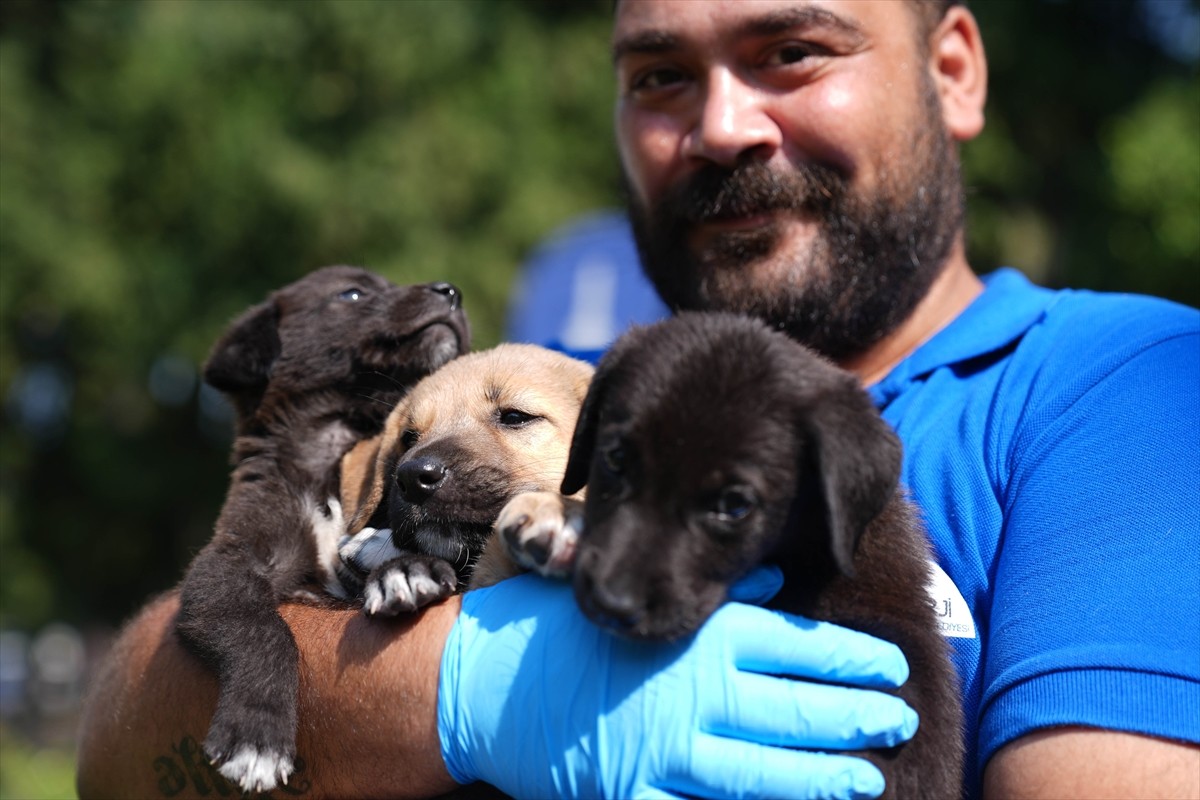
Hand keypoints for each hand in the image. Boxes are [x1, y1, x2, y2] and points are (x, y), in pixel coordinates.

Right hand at [438, 571, 916, 799]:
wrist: (491, 685)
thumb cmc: (566, 630)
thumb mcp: (639, 591)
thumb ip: (712, 593)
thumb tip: (773, 576)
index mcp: (696, 640)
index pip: (794, 647)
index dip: (851, 660)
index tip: (891, 665)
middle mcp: (690, 695)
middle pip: (795, 712)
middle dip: (856, 719)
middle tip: (900, 721)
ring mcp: (665, 754)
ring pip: (766, 773)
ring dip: (823, 777)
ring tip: (867, 780)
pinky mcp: (636, 797)